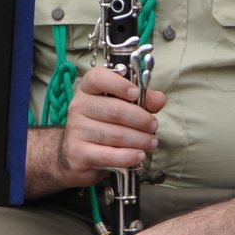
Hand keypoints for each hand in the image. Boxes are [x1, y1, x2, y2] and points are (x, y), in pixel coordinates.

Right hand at [56, 66, 165, 189]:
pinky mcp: (78, 153)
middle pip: (114, 110)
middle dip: (140, 119)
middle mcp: (78, 106)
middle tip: (153, 126)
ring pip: (115, 135)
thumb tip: (159, 99)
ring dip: (139, 140)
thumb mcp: (120, 107)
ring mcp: (76, 130)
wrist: (75, 154)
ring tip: (150, 143)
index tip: (136, 93)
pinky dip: (128, 156)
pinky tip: (139, 155)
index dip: (119, 84)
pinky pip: (109, 155)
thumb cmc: (101, 125)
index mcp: (88, 89)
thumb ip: (142, 100)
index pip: (98, 78)